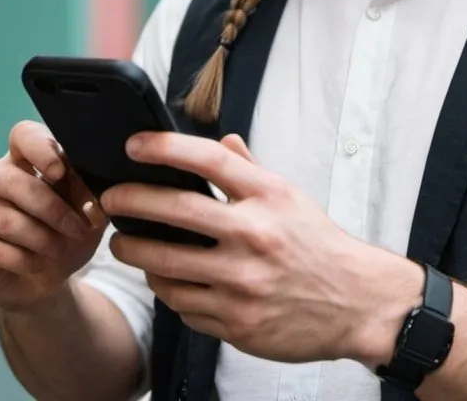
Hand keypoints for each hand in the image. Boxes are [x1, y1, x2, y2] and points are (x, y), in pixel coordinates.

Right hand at [0, 121, 106, 312]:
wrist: (50, 275)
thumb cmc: (70, 231)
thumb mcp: (89, 211)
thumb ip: (92, 196)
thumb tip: (96, 197)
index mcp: (28, 157)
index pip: (23, 134)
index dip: (40, 150)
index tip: (61, 172)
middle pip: (12, 180)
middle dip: (51, 209)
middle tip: (78, 228)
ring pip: (2, 217)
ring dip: (39, 237)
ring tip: (61, 249)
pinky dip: (20, 259)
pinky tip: (37, 263)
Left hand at [101, 132, 422, 364]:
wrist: (357, 303)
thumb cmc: (319, 245)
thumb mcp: (290, 196)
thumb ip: (249, 170)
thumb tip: (220, 143)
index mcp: (268, 196)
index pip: (208, 161)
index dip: (165, 147)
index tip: (134, 145)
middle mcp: (254, 235)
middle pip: (174, 209)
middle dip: (130, 200)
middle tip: (110, 198)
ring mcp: (243, 282)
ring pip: (166, 264)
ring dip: (134, 250)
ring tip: (122, 242)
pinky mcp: (237, 322)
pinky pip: (182, 304)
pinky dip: (166, 289)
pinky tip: (162, 278)